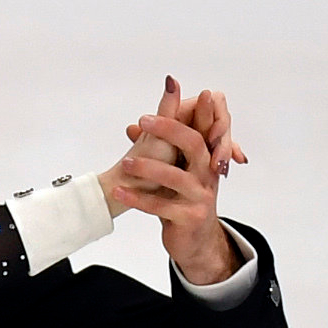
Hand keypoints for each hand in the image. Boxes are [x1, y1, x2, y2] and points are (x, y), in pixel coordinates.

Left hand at [110, 76, 248, 287]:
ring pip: (177, 177)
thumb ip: (159, 148)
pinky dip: (138, 199)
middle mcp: (208, 174)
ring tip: (126, 163)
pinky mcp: (190, 219)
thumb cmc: (179, 200)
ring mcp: (201, 197)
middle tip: (144, 120)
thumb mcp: (172, 171)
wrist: (191, 240)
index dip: (195, 108)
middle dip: (170, 129)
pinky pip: (162, 207)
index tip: (175, 87)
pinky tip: (119, 192)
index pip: (203, 126)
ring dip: (149, 168)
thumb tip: (134, 124)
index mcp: (205, 158)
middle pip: (195, 144)